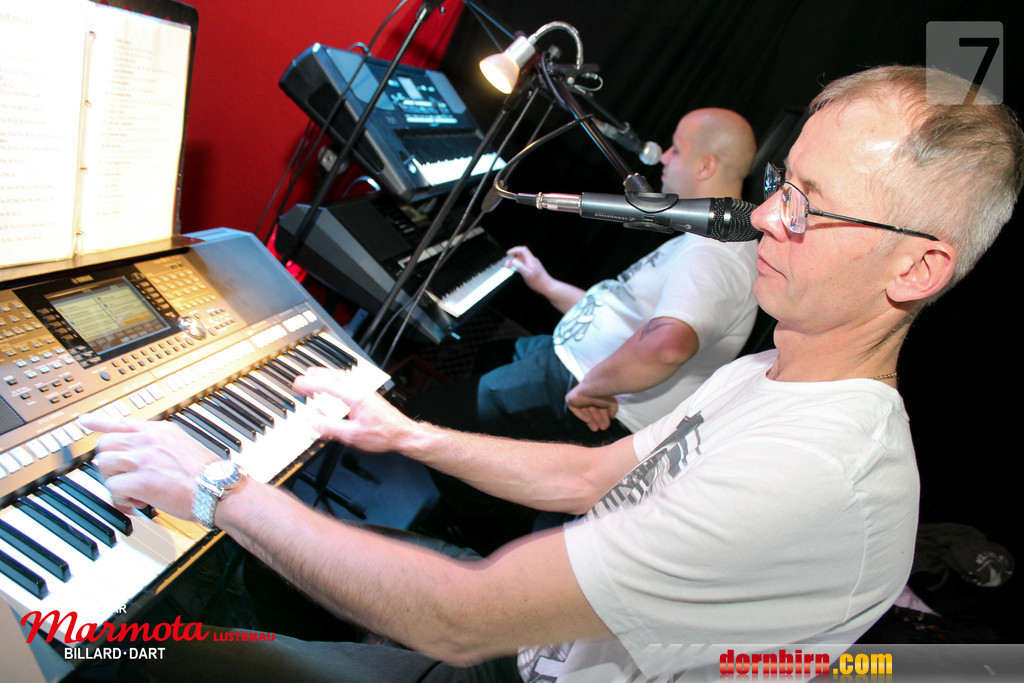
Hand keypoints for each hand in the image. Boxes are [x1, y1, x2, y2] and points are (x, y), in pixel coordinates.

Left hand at [78, 413, 220, 517]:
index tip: (84, 421)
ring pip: (104, 465)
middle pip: (105, 444)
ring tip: (131, 491)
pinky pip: (113, 488)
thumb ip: (160, 444)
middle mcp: (148, 441)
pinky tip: (137, 502)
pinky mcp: (141, 481)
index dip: (99, 422)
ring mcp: (143, 460)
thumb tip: (142, 453)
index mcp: (159, 431)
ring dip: (114, 481)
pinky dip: (121, 500)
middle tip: (121, 475)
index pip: (122, 421)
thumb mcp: (183, 446)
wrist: (219, 488)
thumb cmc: (207, 474)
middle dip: (109, 463)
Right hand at [293, 367, 416, 453]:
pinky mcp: (369, 395)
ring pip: (342, 376)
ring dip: (326, 374)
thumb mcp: (351, 436)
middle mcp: (360, 390)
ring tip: (314, 376)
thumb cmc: (382, 435)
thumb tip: (310, 421)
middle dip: (316, 375)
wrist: (403, 434)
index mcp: (354, 397)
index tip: (297, 384)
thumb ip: (329, 428)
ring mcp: (366, 391)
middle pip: (334, 375)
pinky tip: (335, 385)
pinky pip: (349, 380)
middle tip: (301, 378)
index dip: (309, 383)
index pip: (327, 385)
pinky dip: (336, 379)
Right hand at [505, 246, 551, 293]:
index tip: (508, 254)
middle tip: (506, 263)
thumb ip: (519, 266)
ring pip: (522, 260)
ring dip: (515, 262)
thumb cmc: (538, 282)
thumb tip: (513, 261)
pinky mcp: (534, 269)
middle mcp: (532, 261)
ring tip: (508, 266)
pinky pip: (524, 264)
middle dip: (513, 257)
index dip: (514, 250)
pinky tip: (516, 270)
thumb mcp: (527, 274)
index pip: (523, 250)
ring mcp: (533, 264)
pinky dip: (518, 265)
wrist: (547, 286)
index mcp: (531, 260)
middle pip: (521, 255)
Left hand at [565, 384, 618, 431]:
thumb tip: (612, 417)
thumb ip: (613, 409)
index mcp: (596, 395)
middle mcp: (588, 396)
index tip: (607, 425)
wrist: (593, 388)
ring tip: (596, 429)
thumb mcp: (611, 403)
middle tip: (602, 428)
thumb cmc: (603, 394)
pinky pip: (576, 410)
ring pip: (585, 412)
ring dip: (591, 421)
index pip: (599, 408)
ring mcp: (579, 398)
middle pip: (593, 411)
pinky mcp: (571, 400)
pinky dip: (582, 416)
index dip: (603, 417)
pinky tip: (588, 421)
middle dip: (598, 420)